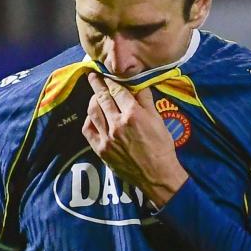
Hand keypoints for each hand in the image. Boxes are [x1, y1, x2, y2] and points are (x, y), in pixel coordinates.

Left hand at [83, 73, 186, 205]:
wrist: (157, 175)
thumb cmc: (161, 147)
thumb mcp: (158, 121)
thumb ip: (146, 101)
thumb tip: (138, 84)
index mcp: (133, 114)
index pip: (117, 91)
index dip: (111, 81)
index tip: (107, 75)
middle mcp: (117, 123)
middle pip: (102, 97)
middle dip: (96, 84)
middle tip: (93, 76)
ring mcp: (107, 137)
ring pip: (93, 111)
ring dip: (92, 100)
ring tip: (94, 95)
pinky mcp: (101, 149)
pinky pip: (88, 129)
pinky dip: (89, 119)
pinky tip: (93, 116)